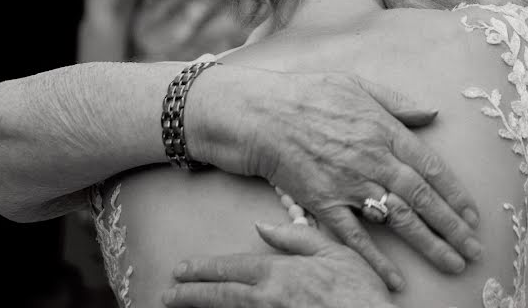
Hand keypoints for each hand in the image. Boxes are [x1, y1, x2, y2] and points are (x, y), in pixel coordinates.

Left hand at [164, 223, 397, 307]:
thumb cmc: (359, 291)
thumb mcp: (334, 252)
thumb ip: (297, 237)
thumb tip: (263, 227)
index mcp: (279, 273)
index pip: (231, 268)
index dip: (204, 269)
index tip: (182, 270)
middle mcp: (268, 299)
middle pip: (220, 295)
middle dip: (190, 294)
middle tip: (168, 293)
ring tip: (182, 306)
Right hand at [189, 67, 481, 289]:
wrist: (257, 112)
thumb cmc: (305, 93)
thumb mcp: (356, 84)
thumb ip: (397, 102)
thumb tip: (431, 113)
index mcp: (384, 129)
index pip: (432, 166)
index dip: (455, 194)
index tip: (473, 215)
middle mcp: (374, 158)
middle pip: (423, 197)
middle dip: (453, 226)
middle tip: (474, 249)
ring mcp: (349, 182)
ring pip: (398, 218)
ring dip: (429, 244)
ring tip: (453, 263)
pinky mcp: (323, 202)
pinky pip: (355, 236)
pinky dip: (376, 260)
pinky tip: (394, 280)